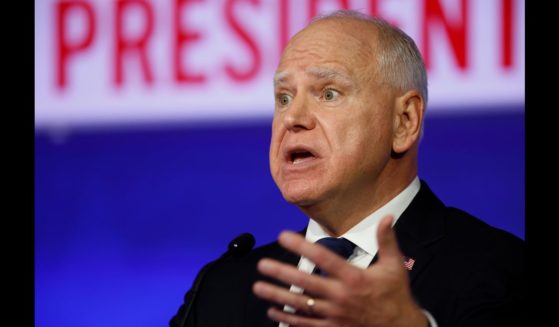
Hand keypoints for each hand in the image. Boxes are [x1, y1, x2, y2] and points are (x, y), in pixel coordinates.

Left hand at [252, 215, 427, 326]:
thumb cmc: (395, 297)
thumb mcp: (394, 267)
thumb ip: (387, 241)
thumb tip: (386, 217)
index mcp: (353, 278)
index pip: (322, 257)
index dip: (301, 245)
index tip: (284, 236)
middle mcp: (340, 296)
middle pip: (304, 282)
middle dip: (281, 273)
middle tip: (263, 265)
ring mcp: (334, 315)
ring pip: (300, 304)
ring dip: (277, 295)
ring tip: (259, 287)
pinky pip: (305, 324)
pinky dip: (287, 318)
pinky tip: (273, 312)